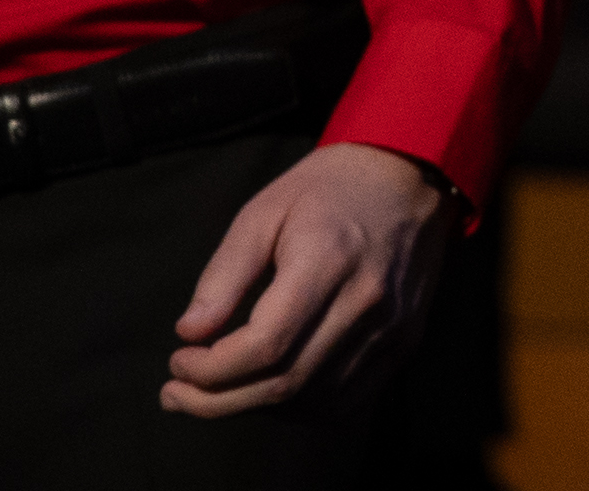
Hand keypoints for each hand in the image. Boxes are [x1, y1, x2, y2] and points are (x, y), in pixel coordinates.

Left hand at [162, 140, 453, 414]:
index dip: (210, 369)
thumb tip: (190, 334)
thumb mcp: (263, 213)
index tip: (178, 359)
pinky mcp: (406, 341)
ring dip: (254, 409)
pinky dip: (301, 410)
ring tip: (217, 393)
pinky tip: (270, 393)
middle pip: (285, 383)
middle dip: (216, 401)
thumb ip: (224, 275)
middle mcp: (366, 302)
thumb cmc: (327, 190)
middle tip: (177, 392)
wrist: (411, 177)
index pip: (265, 345)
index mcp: (328, 262)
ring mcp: (392, 327)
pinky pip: (348, 402)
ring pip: (313, 401)